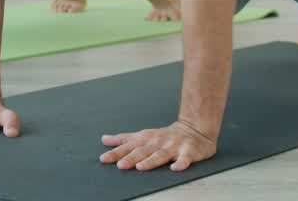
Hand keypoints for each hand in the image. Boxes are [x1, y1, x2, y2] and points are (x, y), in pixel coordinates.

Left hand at [99, 119, 217, 171]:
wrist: (194, 129)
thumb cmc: (165, 136)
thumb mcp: (142, 135)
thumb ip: (123, 139)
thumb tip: (104, 140)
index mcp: (146, 139)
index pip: (128, 147)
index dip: (116, 153)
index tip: (104, 159)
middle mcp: (158, 143)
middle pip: (142, 151)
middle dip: (131, 158)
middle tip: (120, 165)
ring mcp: (173, 147)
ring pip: (160, 155)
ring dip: (151, 161)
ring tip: (141, 167)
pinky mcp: (188, 152)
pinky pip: (184, 159)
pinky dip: (181, 164)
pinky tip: (175, 169)